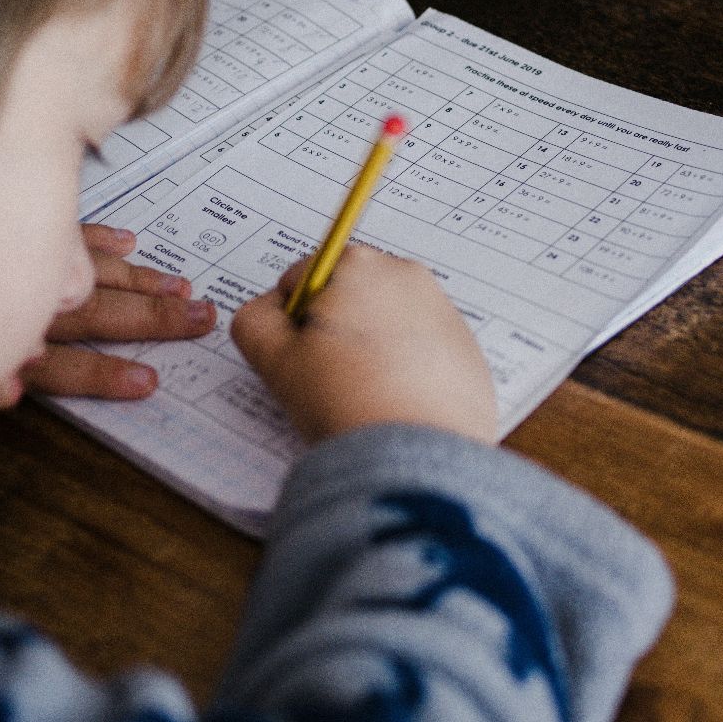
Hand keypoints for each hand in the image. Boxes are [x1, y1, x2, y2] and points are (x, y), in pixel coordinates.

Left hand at [19, 224, 215, 399]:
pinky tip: (125, 242)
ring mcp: (19, 264)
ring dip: (137, 280)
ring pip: (88, 271)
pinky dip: (98, 238)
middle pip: (93, 313)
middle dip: (151, 316)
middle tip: (199, 318)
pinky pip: (64, 234)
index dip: (104, 374)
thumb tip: (12, 393)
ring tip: (179, 286)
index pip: (63, 367)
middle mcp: (18, 304)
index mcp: (5, 347)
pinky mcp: (14, 234)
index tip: (148, 381)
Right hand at [232, 246, 498, 443]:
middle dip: (335, 330)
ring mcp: (444, 311)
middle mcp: (407, 274)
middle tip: (332, 379)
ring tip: (366, 395)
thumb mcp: (274, 360)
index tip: (303, 359)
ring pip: (385, 323)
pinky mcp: (468, 349)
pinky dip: (406, 370)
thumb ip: (255, 320)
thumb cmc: (342, 401)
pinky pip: (422, 350)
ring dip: (370, 349)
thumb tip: (270, 309)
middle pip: (348, 297)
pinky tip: (396, 404)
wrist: (416, 458)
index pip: (301, 281)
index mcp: (358, 264)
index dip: (291, 324)